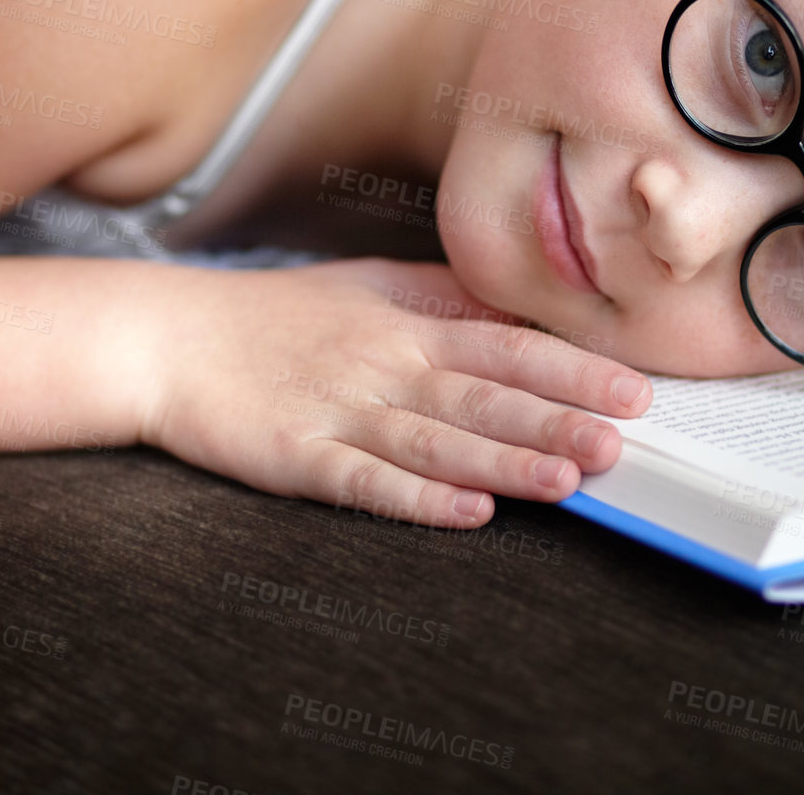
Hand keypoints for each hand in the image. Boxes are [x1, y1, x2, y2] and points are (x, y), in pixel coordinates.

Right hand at [143, 256, 651, 526]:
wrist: (168, 338)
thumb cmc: (275, 315)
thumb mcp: (367, 286)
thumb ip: (444, 298)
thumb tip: (520, 308)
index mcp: (407, 327)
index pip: (506, 346)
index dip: (573, 371)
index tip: (635, 392)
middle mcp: (384, 367)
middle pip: (483, 397)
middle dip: (555, 422)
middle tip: (621, 445)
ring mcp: (340, 413)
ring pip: (436, 442)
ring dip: (503, 464)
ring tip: (567, 483)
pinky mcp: (297, 457)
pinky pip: (364, 482)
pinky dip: (416, 500)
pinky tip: (465, 516)